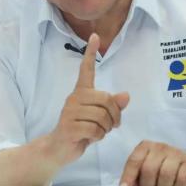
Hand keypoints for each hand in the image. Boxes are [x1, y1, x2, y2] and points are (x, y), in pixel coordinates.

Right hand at [47, 33, 129, 165]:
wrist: (59, 148)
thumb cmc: (82, 130)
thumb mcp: (100, 117)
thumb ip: (113, 106)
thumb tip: (126, 95)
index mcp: (81, 92)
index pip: (86, 69)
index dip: (90, 52)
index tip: (94, 36)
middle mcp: (74, 98)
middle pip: (106, 99)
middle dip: (115, 116)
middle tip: (112, 126)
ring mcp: (69, 111)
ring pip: (101, 116)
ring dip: (106, 129)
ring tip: (99, 132)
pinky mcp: (68, 126)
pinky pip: (94, 130)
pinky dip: (98, 137)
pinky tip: (89, 138)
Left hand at [119, 141, 185, 185]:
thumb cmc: (162, 173)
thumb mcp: (146, 172)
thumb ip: (134, 179)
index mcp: (145, 147)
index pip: (134, 161)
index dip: (128, 177)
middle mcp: (160, 147)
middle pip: (149, 168)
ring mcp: (177, 153)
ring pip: (165, 174)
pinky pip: (181, 180)